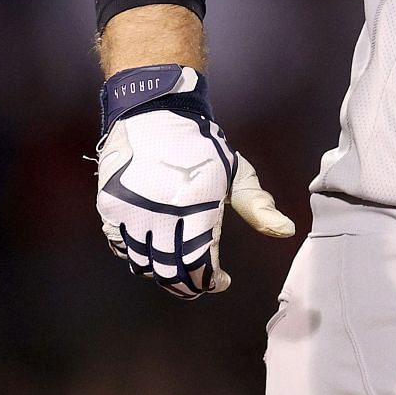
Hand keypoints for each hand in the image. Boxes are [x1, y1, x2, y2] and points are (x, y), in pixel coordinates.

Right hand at [95, 90, 295, 298]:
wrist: (154, 111)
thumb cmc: (201, 145)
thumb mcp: (237, 172)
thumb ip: (258, 206)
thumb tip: (286, 231)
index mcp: (196, 208)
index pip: (199, 266)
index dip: (210, 281)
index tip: (221, 281)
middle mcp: (160, 214)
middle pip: (169, 272)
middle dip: (188, 283)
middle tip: (199, 280)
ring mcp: (130, 213)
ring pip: (143, 264)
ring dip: (162, 271)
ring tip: (178, 264)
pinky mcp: (109, 208)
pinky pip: (121, 247)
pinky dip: (137, 255)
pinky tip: (154, 247)